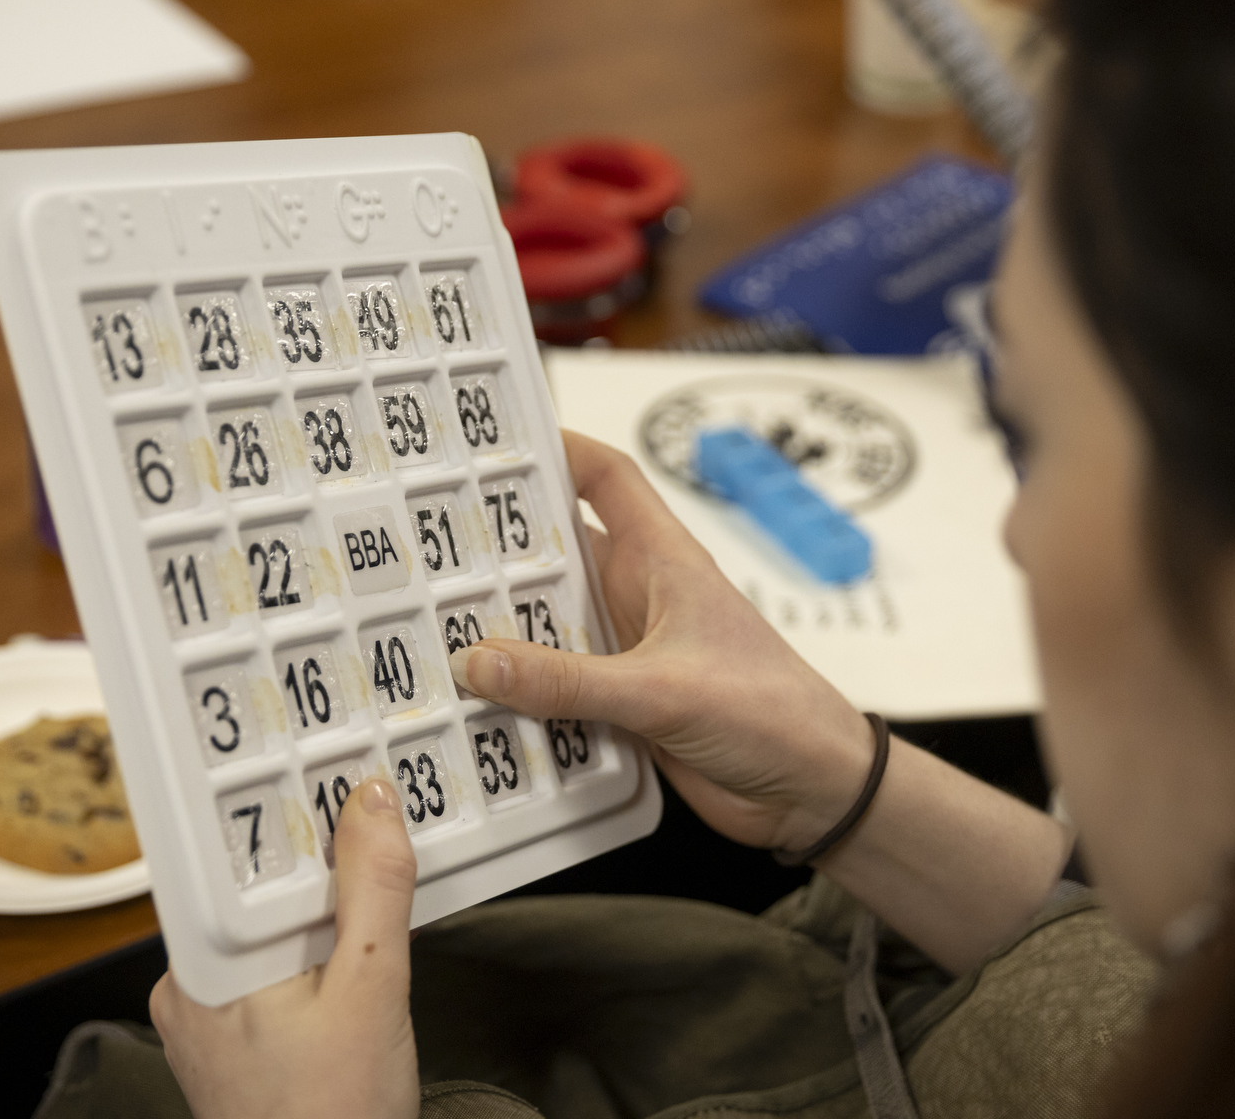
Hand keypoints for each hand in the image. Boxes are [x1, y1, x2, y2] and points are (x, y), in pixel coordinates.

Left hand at [150, 778, 420, 1118]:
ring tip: (374, 876)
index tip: (329, 759)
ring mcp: (207, 1013)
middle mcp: (189, 983)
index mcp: (201, 963)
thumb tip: (373, 801)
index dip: (285, 800)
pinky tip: (356, 949)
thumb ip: (372, 889)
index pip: (236, 851)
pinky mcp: (230, 1036)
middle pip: (256, 882)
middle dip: (318, 853)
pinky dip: (316, 946)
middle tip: (371, 807)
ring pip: (270, 922)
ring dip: (324, 902)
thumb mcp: (371, 989)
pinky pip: (272, 962)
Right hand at [456, 431, 875, 855]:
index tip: (490, 442)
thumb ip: (570, 680)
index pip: (606, 478)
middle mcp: (637, 598)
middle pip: (554, 555)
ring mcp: (625, 654)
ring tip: (423, 629)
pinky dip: (515, 698)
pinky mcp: (618, 707)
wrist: (812, 792)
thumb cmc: (772, 713)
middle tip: (422, 548)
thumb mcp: (663, 689)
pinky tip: (467, 707)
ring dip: (499, 634)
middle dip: (496, 552)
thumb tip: (480, 661)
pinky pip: (552, 691)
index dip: (557, 448)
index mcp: (661, 560)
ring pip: (545, 629)